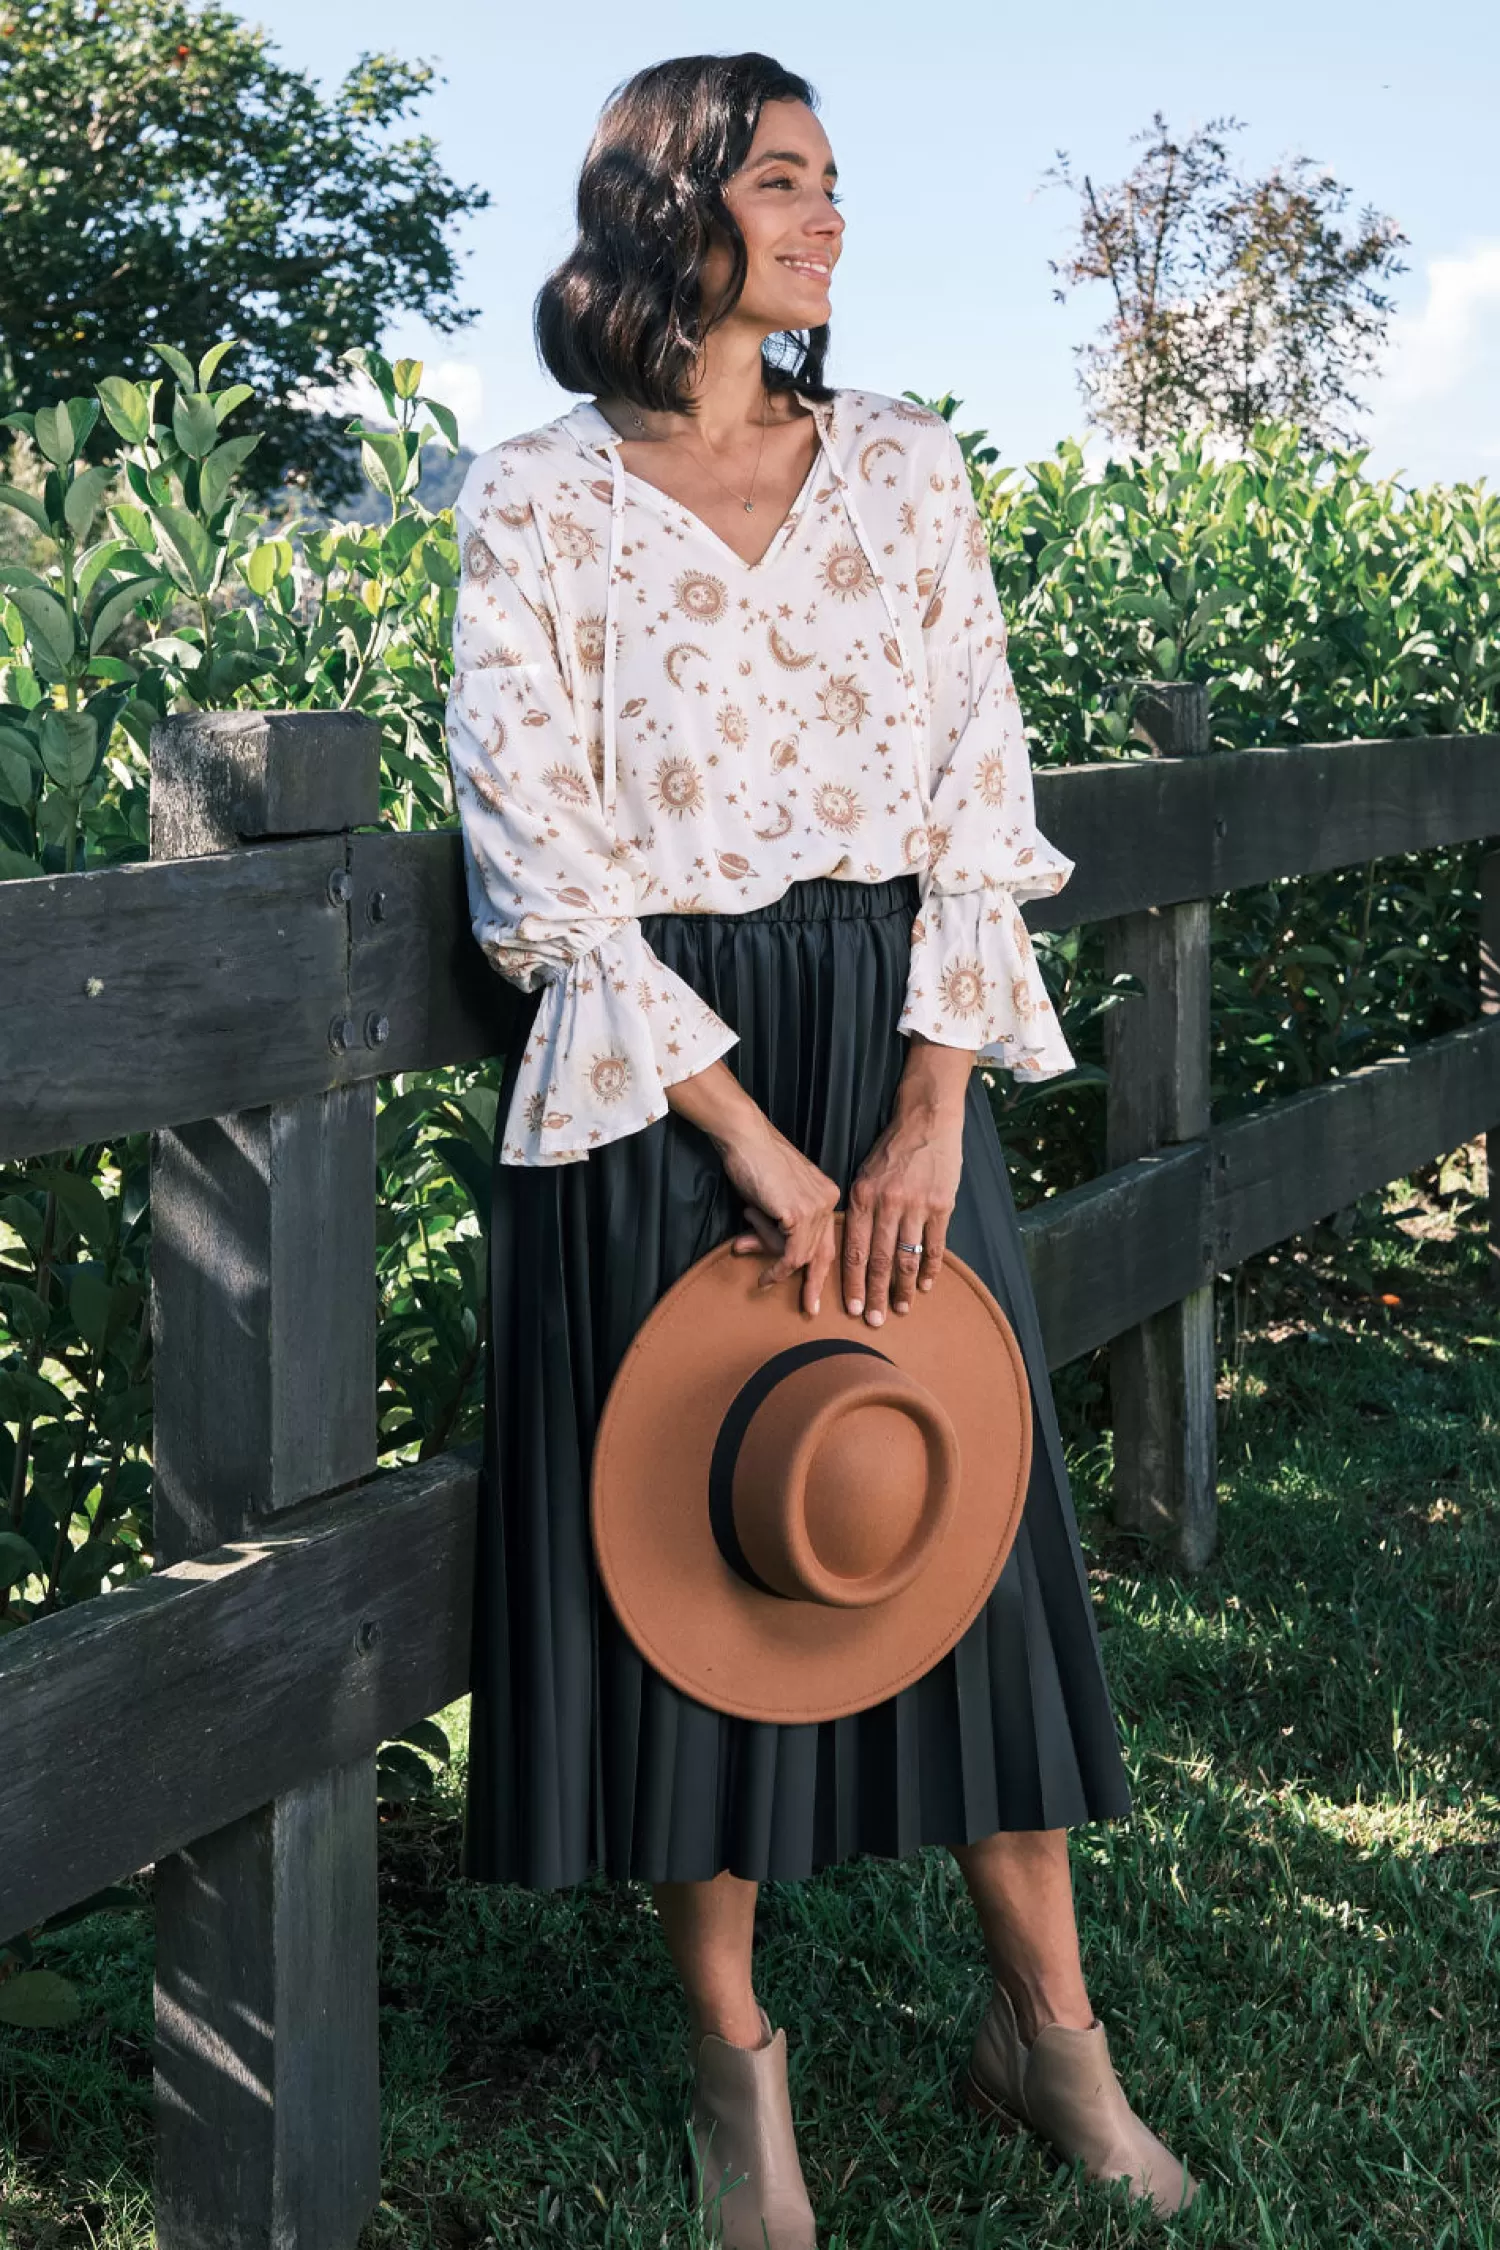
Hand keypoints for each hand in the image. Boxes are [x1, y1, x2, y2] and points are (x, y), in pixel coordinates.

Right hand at [664, 1058, 838, 1314]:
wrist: (744, 1138)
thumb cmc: (752, 1162)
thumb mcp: (768, 1201)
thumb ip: (767, 1227)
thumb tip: (747, 1248)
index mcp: (826, 1194)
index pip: (825, 1238)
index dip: (817, 1266)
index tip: (812, 1288)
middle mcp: (828, 1200)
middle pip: (825, 1252)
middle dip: (816, 1283)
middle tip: (810, 1309)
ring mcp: (817, 1207)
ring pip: (802, 1254)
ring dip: (775, 1263)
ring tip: (754, 1264)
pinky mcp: (799, 1213)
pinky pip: (791, 1254)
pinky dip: (777, 1269)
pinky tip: (765, 1276)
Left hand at [842, 1038, 969, 1324]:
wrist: (927, 1121)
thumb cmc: (891, 1150)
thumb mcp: (863, 1174)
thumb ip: (859, 1209)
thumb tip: (852, 1248)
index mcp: (862, 1196)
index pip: (856, 1250)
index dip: (854, 1283)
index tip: (853, 1308)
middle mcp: (888, 1204)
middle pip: (881, 1261)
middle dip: (876, 1295)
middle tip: (874, 1321)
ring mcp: (917, 1205)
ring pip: (907, 1257)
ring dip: (903, 1288)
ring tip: (900, 1309)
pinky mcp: (942, 1205)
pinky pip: (935, 1244)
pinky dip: (930, 1268)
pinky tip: (924, 1286)